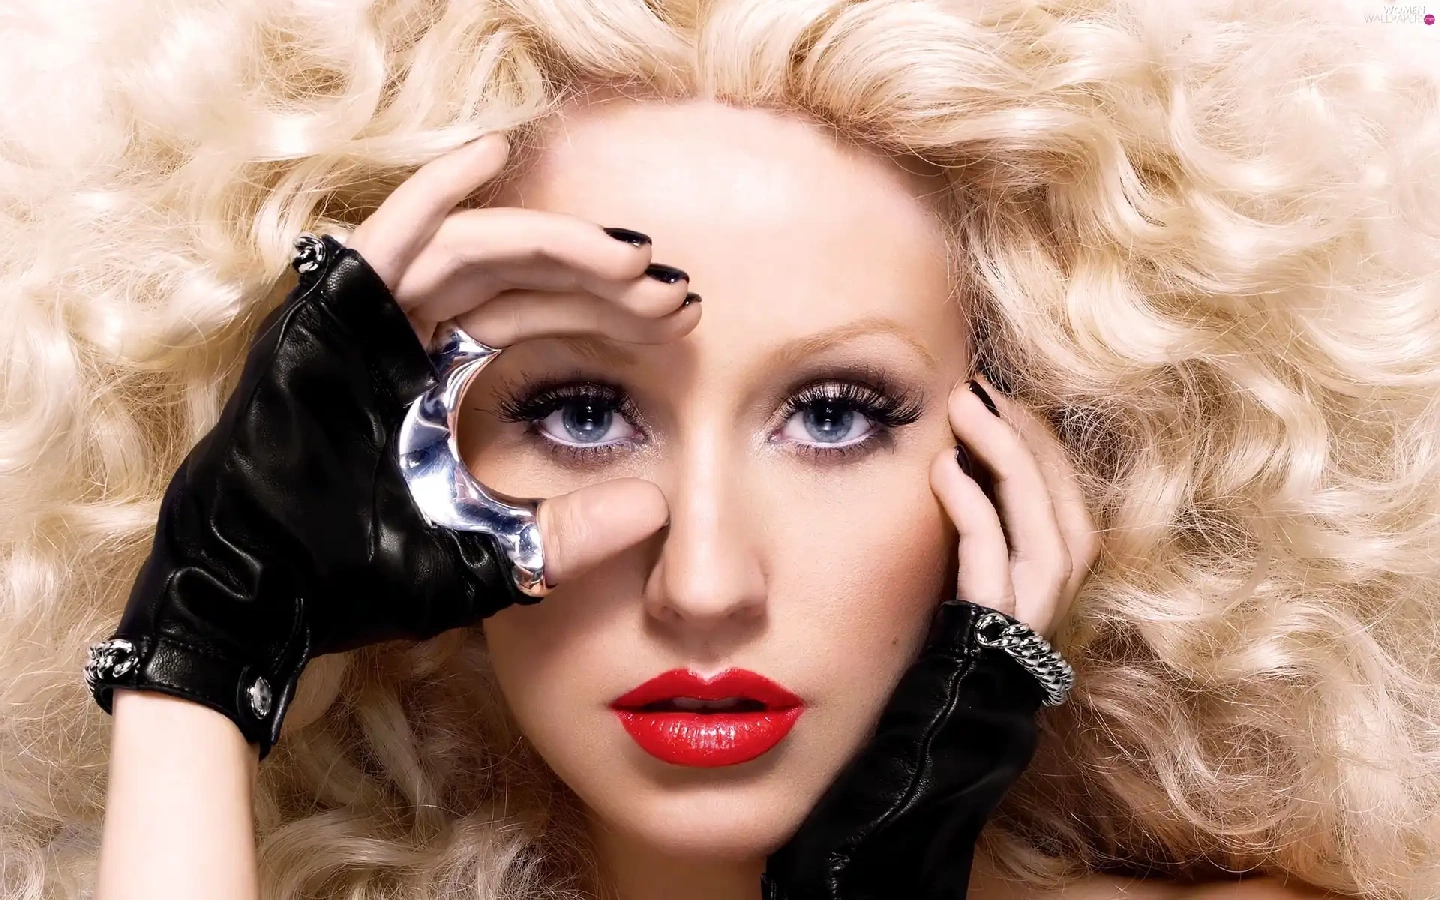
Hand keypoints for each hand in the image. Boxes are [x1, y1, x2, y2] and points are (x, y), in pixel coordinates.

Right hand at [86, 133, 697, 758]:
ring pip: (472, 251)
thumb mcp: (493, 556)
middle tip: (675, 291)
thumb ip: (571, 534)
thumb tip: (660, 505)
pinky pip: (387, 238)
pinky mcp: (328, 315)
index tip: (679, 319)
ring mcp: (364, 320)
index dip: (607, 311)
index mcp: (439, 382)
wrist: (266, 603)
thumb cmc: (359, 581)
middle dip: (599, 278)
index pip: (537, 318)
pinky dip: (434, 193)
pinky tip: (491, 153)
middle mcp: (406, 339)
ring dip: (553, 244)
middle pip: (518, 277)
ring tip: (632, 257)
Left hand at [763, 377, 1098, 899]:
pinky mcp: (989, 655)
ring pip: (1053, 539)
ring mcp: (1021, 644)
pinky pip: (999, 576)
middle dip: (1034, 445)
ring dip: (1015, 462)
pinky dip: (978, 515)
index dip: (1039, 459)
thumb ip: (944, 566)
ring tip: (969, 406)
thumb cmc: (898, 704)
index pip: (1062, 523)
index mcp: (1028, 617)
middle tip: (984, 390)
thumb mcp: (928, 624)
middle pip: (1072, 520)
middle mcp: (1039, 630)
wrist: (897, 801)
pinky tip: (944, 471)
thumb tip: (925, 485)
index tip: (996, 405)